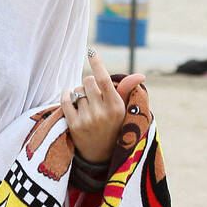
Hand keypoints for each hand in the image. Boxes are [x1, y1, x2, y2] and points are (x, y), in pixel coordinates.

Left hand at [61, 48, 144, 162]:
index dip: (97, 64)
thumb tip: (140, 75)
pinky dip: (66, 95)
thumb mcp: (123, 110)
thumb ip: (127, 90)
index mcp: (117, 106)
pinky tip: (70, 97)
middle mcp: (102, 113)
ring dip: (79, 92)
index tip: (92, 51)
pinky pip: (65, 100)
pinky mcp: (74, 126)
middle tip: (93, 94)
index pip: (104, 79)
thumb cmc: (114, 126)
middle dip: (89, 84)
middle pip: (87, 81)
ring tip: (86, 103)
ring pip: (77, 90)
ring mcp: (87, 120)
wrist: (101, 155)